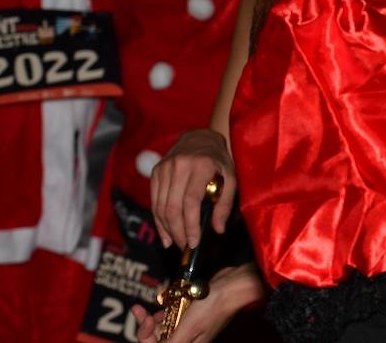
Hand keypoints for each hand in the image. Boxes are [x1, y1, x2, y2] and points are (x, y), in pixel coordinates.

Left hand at [133, 263, 264, 342]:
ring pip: (163, 328)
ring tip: (153, 306)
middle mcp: (186, 340)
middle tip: (141, 311)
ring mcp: (188, 328)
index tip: (145, 320)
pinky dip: (166, 310)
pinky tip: (165, 302)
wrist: (232, 286)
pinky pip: (172, 317)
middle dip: (147, 326)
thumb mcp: (187, 328)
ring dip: (155, 317)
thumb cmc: (214, 307)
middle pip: (157, 339)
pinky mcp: (190, 316)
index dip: (146, 336)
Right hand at [150, 129, 236, 248]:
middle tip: (185, 247)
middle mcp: (180, 166)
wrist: (200, 138)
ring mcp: (165, 168)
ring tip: (176, 243)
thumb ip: (225, 204)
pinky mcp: (156, 172)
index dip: (191, 225)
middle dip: (178, 231)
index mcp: (201, 166)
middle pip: (173, 207)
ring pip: (161, 207)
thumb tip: (218, 230)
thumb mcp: (230, 178)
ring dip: (167, 229)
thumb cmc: (218, 161)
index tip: (194, 242)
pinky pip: (155, 201)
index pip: (191, 202)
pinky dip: (159, 220)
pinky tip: (165, 233)